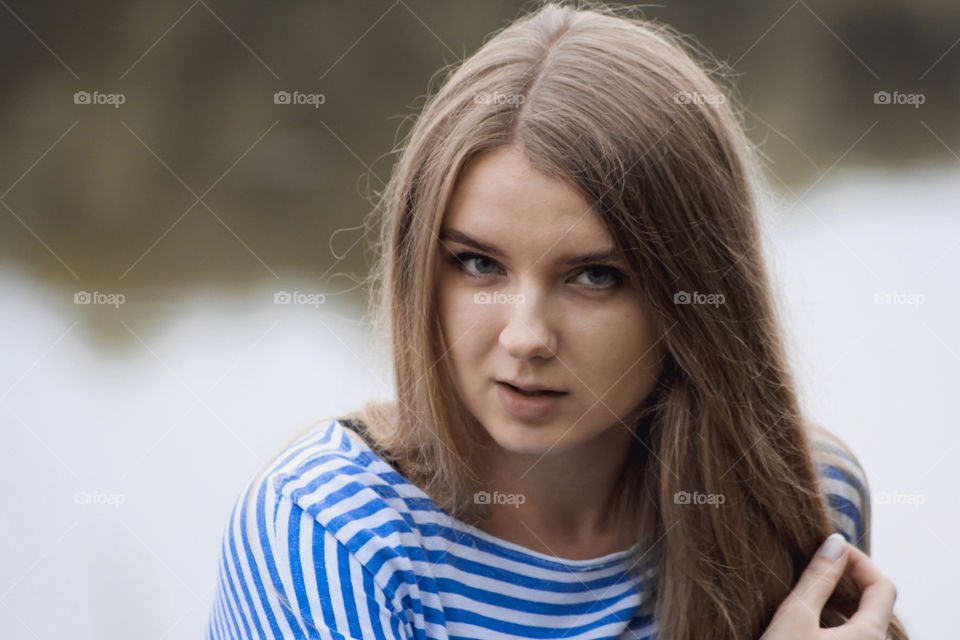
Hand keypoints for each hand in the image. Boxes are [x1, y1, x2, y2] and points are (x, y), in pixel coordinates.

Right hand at [760, 533, 896, 638]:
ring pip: (858, 622)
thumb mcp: (796, 616)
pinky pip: (847, 636)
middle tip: (818, 562)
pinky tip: (803, 617)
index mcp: (870, 635)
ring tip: (806, 586)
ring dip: (837, 600)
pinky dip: (831, 619)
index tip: (831, 547)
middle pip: (873, 604)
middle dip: (847, 578)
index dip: (861, 560)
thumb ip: (818, 578)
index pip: (883, 587)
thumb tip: (835, 542)